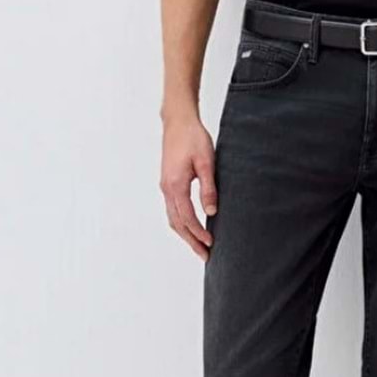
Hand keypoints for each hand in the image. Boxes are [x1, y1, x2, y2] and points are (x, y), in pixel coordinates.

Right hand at [160, 112, 217, 259]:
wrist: (178, 121)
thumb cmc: (193, 138)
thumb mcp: (206, 162)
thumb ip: (208, 188)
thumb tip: (211, 212)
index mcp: (176, 185)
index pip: (187, 218)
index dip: (198, 233)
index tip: (210, 243)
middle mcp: (167, 188)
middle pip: (177, 223)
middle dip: (191, 241)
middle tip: (204, 255)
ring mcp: (165, 186)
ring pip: (172, 218)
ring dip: (185, 234)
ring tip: (198, 246)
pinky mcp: (168, 182)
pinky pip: (172, 209)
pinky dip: (181, 222)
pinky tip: (191, 226)